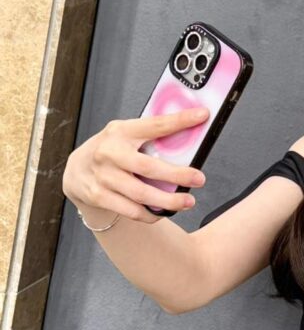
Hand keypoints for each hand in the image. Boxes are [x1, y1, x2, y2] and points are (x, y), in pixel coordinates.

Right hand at [62, 107, 209, 223]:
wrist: (75, 170)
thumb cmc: (110, 150)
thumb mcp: (125, 133)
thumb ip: (149, 135)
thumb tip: (189, 133)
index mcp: (121, 131)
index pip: (154, 124)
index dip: (179, 120)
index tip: (202, 116)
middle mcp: (110, 153)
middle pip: (148, 167)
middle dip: (177, 174)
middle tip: (199, 178)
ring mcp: (103, 176)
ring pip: (141, 194)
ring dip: (168, 200)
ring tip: (188, 201)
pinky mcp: (98, 196)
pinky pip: (131, 210)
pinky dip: (150, 213)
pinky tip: (164, 211)